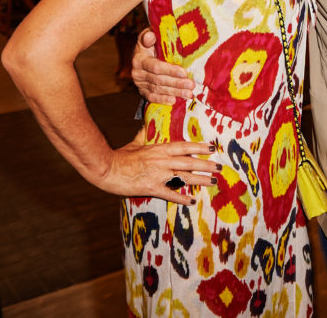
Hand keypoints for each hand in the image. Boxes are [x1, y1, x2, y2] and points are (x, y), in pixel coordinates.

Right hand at [99, 130, 218, 204]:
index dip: (199, 147)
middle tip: (219, 168)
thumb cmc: (120, 156)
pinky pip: (170, 194)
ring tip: (213, 182)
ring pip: (184, 177)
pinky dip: (182, 198)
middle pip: (189, 163)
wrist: (106, 168)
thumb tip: (146, 125)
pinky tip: (192, 201)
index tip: (212, 148)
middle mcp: (162, 161)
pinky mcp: (151, 188)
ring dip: (200, 180)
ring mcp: (158, 175)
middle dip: (206, 165)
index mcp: (159, 149)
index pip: (184, 147)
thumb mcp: (135, 143)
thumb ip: (143, 135)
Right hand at [132, 28, 194, 104]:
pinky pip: (152, 97)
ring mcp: (139, 83)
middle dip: (176, 83)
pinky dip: (163, 100)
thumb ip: (149, 36)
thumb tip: (151, 35)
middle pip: (158, 80)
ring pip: (157, 89)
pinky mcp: (142, 90)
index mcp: (139, 59)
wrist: (142, 54)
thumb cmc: (150, 44)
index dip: (170, 70)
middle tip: (191, 85)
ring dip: (174, 92)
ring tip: (188, 94)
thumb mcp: (148, 36)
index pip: (156, 66)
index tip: (184, 72)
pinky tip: (174, 101)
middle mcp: (137, 72)